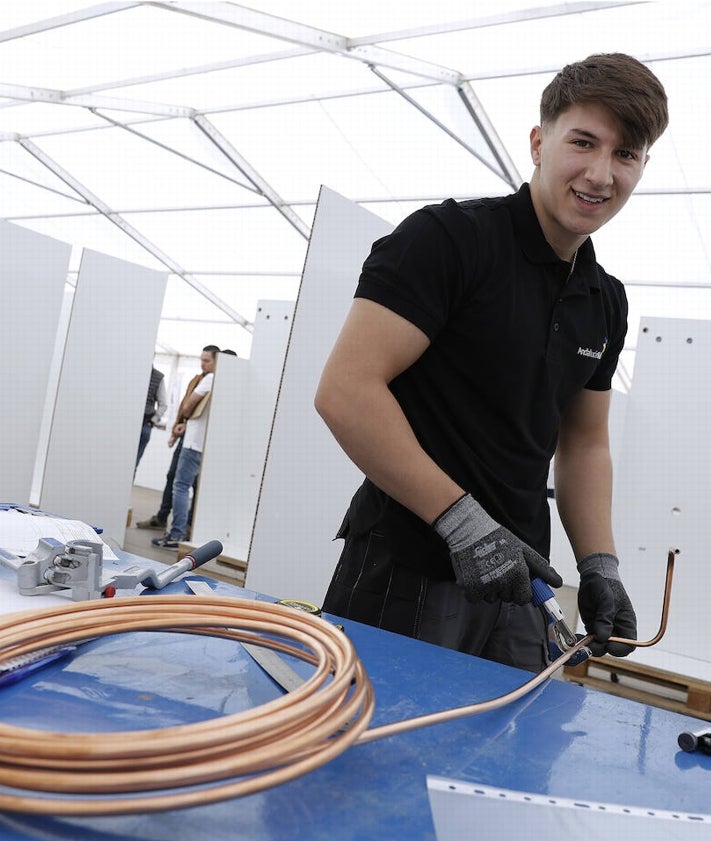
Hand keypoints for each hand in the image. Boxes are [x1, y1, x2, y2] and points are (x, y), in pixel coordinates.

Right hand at [433, 494, 561, 604]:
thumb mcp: (523, 550)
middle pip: (507, 599)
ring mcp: (487, 585)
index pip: (524, 599)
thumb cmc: (498, 538)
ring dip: (489, 589)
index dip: (520, 592)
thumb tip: (558, 583)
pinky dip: (474, 590)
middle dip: (504, 589)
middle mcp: (504, 581)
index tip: (514, 585)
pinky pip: (475, 598)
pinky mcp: (471, 587)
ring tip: (486, 570)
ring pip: (491, 598)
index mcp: (519, 573)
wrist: (470, 530)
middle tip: (498, 571)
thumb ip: (540, 568)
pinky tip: (475, 574)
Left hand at [577, 552, 635, 656]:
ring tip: (581, 641)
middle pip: (612, 648)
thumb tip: (603, 637)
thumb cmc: (606, 586)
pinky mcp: (592, 626)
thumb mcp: (607, 600)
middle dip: (601, 648)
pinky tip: (576, 638)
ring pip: (599, 645)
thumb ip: (605, 618)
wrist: (594, 576)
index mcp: (626, 623)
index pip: (629, 644)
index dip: (620, 648)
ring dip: (590, 646)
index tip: (608, 645)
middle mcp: (616, 629)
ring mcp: (603, 628)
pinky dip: (583, 640)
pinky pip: (589, 639)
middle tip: (590, 644)